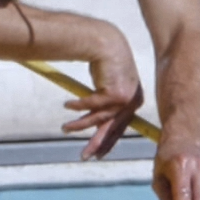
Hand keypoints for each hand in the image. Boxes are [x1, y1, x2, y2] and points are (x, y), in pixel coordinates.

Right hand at [60, 24, 143, 158]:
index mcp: (134, 103)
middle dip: (97, 143)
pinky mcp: (115, 94)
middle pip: (112, 129)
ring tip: (65, 128)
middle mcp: (132, 103)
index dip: (108, 142)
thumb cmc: (107, 63)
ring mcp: (125, 99)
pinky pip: (92, 104)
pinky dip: (78, 106)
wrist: (108, 43)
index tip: (98, 154)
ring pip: (98, 118)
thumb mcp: (111, 86)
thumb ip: (108, 104)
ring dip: (80, 124)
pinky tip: (67, 105)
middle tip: (84, 156)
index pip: (120, 128)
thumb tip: (97, 123)